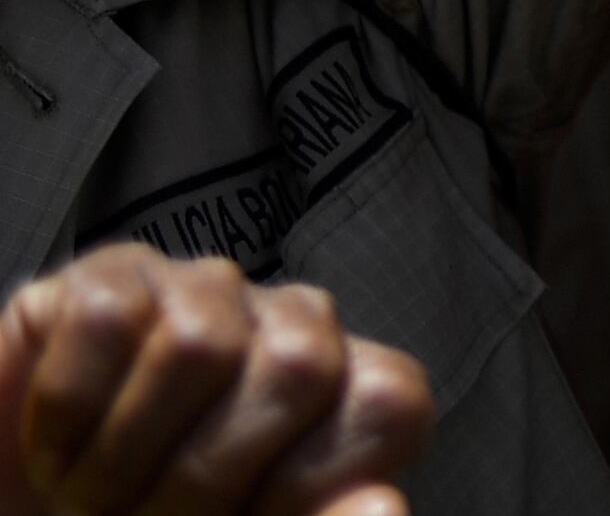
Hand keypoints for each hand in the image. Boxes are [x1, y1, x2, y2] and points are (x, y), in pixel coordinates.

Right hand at [0, 244, 433, 515]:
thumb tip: (383, 506)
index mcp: (352, 394)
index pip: (390, 408)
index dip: (306, 487)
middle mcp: (297, 324)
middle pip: (301, 371)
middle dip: (201, 481)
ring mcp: (208, 290)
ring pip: (201, 345)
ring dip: (123, 454)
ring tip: (93, 489)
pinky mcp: (114, 276)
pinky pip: (108, 321)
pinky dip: (66, 408)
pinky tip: (58, 440)